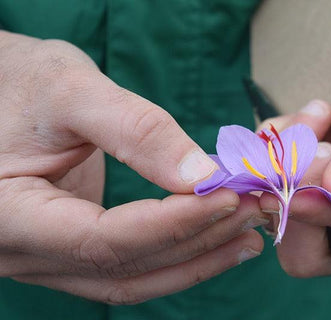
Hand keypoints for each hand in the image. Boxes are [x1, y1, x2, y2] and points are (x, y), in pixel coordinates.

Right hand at [0, 31, 265, 303]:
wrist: (0, 96)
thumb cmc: (19, 84)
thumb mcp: (70, 92)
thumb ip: (136, 131)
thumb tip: (202, 176)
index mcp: (7, 216)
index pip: (100, 240)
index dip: (170, 223)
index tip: (225, 197)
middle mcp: (24, 253)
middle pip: (124, 265)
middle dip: (196, 239)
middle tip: (253, 207)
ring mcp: (49, 259)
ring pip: (132, 278)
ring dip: (196, 258)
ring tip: (249, 234)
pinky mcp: (74, 249)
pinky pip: (129, 268)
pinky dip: (177, 257)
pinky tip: (217, 240)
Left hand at [259, 40, 330, 276]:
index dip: (323, 210)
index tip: (300, 176)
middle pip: (302, 255)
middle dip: (293, 197)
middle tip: (311, 144)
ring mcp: (319, 214)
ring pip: (272, 220)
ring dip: (280, 162)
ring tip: (318, 118)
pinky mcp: (290, 194)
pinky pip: (257, 185)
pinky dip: (269, 149)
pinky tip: (303, 122)